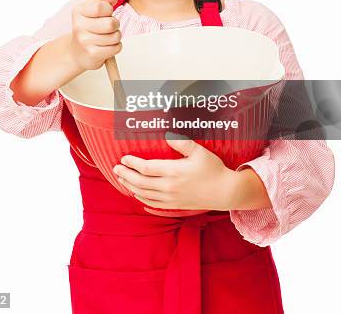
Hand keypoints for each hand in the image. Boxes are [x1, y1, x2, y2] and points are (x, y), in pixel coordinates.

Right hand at [70, 0, 122, 70]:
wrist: (77, 52)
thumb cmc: (90, 27)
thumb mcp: (94, 8)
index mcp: (78, 11)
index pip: (100, 6)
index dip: (108, 9)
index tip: (106, 12)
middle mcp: (78, 26)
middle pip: (110, 23)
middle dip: (116, 24)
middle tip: (109, 27)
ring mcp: (84, 41)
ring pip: (115, 36)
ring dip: (116, 36)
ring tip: (107, 37)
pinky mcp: (91, 54)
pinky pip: (115, 48)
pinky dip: (116, 47)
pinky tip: (107, 46)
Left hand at [112, 133, 240, 210]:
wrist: (225, 192)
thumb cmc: (213, 169)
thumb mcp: (199, 152)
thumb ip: (182, 142)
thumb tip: (167, 134)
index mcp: (174, 172)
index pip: (146, 168)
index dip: (132, 163)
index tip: (123, 158)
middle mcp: (169, 187)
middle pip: (141, 182)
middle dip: (126, 175)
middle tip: (115, 168)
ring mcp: (171, 198)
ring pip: (144, 194)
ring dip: (130, 186)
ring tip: (121, 179)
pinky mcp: (175, 205)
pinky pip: (153, 204)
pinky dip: (142, 199)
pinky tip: (136, 194)